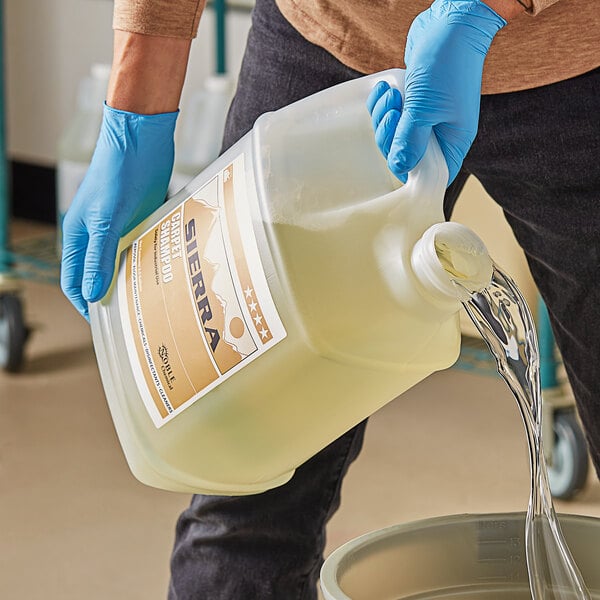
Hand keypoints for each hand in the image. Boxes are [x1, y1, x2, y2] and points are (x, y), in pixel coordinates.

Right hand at [61, 104, 177, 319]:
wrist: (142, 140)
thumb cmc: (117, 175)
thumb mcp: (105, 221)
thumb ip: (98, 258)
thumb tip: (91, 294)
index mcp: (77, 234)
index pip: (73, 278)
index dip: (84, 301)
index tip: (103, 323)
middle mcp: (96, 233)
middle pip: (98, 272)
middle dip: (110, 294)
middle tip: (132, 316)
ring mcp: (119, 226)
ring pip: (122, 261)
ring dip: (132, 278)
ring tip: (150, 299)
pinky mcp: (141, 218)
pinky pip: (141, 247)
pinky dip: (147, 261)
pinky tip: (162, 273)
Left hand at [367, 0, 505, 184]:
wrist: (450, 23)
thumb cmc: (446, 64)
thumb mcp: (424, 108)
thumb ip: (409, 141)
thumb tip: (398, 167)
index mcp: (453, 141)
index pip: (432, 175)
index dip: (411, 172)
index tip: (396, 154)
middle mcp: (440, 134)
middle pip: (405, 156)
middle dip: (390, 136)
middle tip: (392, 113)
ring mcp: (426, 118)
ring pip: (393, 135)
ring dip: (383, 117)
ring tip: (390, 96)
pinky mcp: (412, 103)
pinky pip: (390, 116)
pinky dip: (382, 105)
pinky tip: (385, 90)